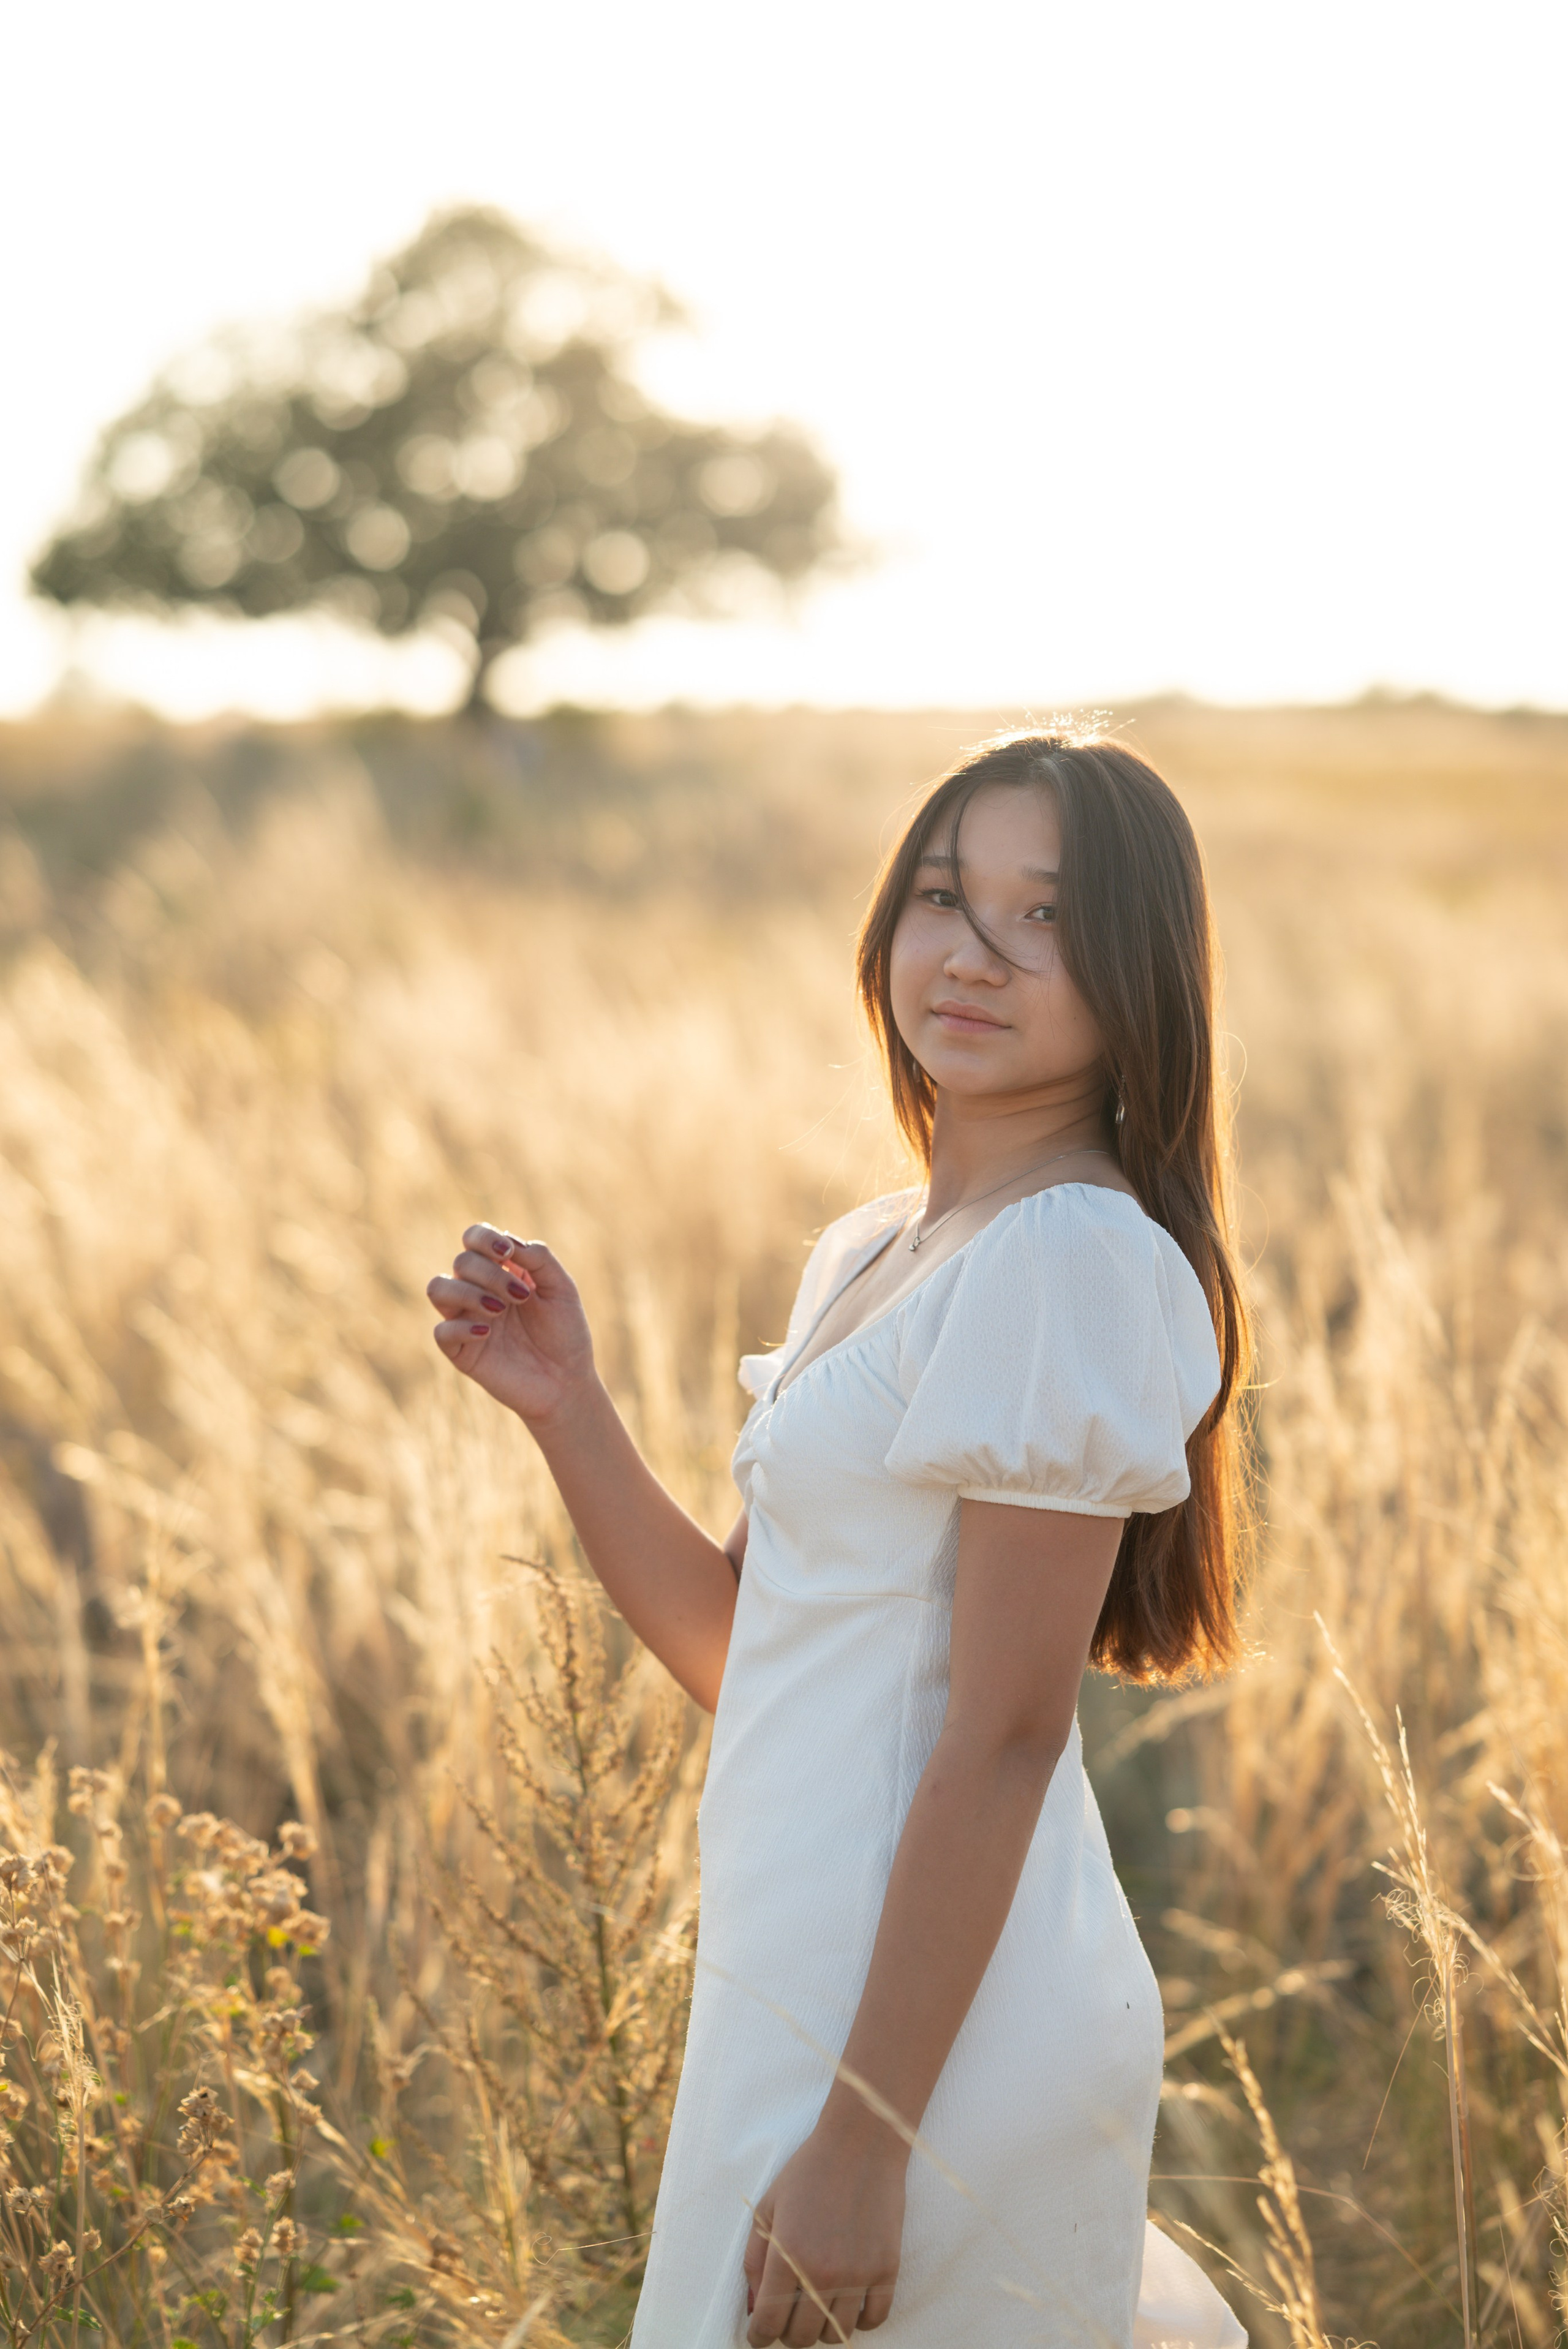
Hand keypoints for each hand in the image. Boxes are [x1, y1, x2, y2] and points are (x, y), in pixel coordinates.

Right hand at [426, 1224, 595, 1427]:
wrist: (567, 1382)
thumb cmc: (566, 1334)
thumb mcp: (562, 1289)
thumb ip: (540, 1259)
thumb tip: (510, 1242)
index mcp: (501, 1270)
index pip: (474, 1238)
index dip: (484, 1238)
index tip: (508, 1253)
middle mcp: (478, 1290)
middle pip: (461, 1261)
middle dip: (490, 1273)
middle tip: (522, 1296)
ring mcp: (466, 1320)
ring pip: (437, 1288)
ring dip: (467, 1292)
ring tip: (500, 1310)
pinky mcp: (462, 1352)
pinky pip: (441, 1332)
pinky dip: (461, 1327)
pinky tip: (489, 1333)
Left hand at [743, 2117, 903, 2343]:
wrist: (861, 2144)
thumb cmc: (809, 2172)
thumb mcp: (768, 2207)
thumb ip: (755, 2260)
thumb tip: (754, 2308)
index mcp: (788, 2255)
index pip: (768, 2323)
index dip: (758, 2336)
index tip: (758, 2334)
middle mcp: (823, 2272)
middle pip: (802, 2337)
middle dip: (788, 2333)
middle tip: (787, 2317)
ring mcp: (858, 2273)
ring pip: (837, 2334)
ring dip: (822, 2328)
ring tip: (817, 2307)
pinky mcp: (887, 2268)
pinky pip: (874, 2320)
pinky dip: (860, 2320)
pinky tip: (848, 2303)